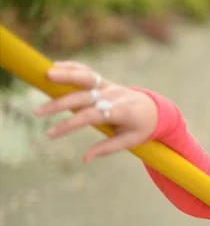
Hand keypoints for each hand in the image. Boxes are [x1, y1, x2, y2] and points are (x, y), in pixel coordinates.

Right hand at [34, 61, 158, 162]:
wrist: (156, 110)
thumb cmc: (142, 128)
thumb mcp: (130, 141)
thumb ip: (107, 148)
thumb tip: (84, 159)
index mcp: (121, 111)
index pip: (90, 117)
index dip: (69, 124)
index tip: (50, 134)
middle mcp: (114, 95)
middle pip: (83, 97)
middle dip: (59, 104)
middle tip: (37, 112)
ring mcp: (109, 86)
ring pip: (86, 77)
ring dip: (65, 75)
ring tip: (45, 75)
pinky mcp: (105, 82)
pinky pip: (88, 72)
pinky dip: (73, 67)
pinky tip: (55, 66)